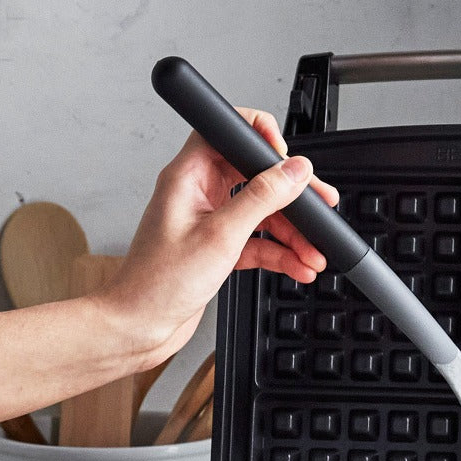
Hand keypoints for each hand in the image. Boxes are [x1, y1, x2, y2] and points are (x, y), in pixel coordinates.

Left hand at [102, 109, 340, 364]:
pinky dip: (279, 254)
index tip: (289, 160)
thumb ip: (261, 199)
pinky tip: (298, 266)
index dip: (260, 138)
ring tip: (314, 251)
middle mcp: (197, 194)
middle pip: (254, 178)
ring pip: (260, 215)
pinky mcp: (216, 251)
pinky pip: (256, 244)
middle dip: (290, 197)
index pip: (227, 133)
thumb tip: (293, 171)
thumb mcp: (221, 236)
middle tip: (320, 207)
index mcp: (187, 176)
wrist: (140, 327)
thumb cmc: (158, 283)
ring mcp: (208, 223)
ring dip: (291, 234)